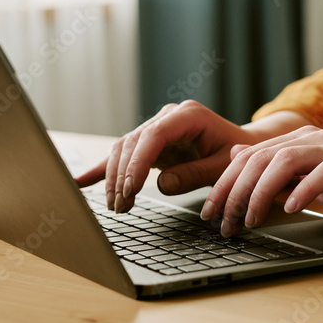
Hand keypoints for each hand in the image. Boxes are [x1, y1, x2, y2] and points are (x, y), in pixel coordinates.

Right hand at [75, 101, 258, 211]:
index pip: (153, 136)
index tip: (130, 189)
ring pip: (123, 149)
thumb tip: (162, 185)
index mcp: (188, 115)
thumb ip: (195, 174)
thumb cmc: (236, 155)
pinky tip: (81, 183)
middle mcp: (167, 117)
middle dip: (122, 176)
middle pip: (133, 143)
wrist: (241, 147)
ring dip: (114, 178)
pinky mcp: (149, 142)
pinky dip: (102, 170)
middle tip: (121, 205)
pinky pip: (123, 155)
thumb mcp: (222, 166)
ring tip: (117, 206)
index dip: (138, 163)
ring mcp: (156, 128)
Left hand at [199, 126, 322, 235]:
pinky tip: (290, 208)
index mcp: (300, 140)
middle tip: (223, 222)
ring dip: (260, 192)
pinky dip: (302, 189)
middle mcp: (314, 138)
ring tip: (250, 219)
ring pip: (284, 161)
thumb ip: (282, 176)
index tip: (211, 212)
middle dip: (235, 191)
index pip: (249, 156)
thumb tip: (242, 170)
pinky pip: (322, 172)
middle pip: (260, 157)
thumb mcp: (315, 183)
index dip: (225, 184)